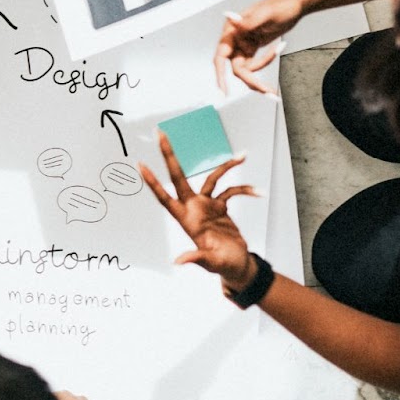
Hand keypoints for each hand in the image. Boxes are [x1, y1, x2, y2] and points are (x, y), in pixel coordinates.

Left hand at [139, 132, 257, 290]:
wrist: (238, 266)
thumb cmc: (223, 266)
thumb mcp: (210, 263)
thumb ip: (196, 259)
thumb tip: (178, 261)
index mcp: (187, 220)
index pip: (165, 197)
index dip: (152, 182)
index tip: (139, 165)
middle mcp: (194, 209)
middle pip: (179, 177)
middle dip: (170, 155)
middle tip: (161, 134)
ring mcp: (207, 206)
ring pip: (213, 178)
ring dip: (227, 167)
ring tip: (243, 156)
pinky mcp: (221, 206)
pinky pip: (233, 191)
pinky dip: (246, 190)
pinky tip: (259, 192)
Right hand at [214, 0, 303, 93]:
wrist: (294, 4)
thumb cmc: (281, 5)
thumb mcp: (267, 13)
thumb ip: (249, 20)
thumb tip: (232, 20)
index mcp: (232, 29)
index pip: (221, 56)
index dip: (220, 74)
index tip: (223, 90)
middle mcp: (235, 38)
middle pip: (236, 67)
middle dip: (250, 80)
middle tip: (265, 91)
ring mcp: (244, 44)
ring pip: (245, 69)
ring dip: (258, 78)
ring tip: (272, 89)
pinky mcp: (252, 48)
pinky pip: (255, 64)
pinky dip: (266, 63)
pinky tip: (280, 48)